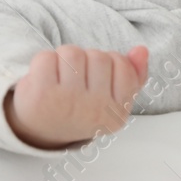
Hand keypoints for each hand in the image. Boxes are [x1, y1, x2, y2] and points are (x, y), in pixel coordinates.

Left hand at [5, 45, 148, 149]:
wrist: (39, 131)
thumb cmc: (78, 108)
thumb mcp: (111, 100)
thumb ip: (133, 75)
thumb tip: (141, 50)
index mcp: (116, 115)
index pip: (122, 65)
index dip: (107, 65)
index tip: (96, 82)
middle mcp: (95, 111)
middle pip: (98, 56)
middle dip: (85, 61)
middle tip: (75, 83)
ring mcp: (68, 103)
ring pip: (72, 52)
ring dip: (63, 61)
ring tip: (60, 81)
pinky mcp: (42, 94)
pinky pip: (47, 57)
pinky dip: (42, 64)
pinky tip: (42, 82)